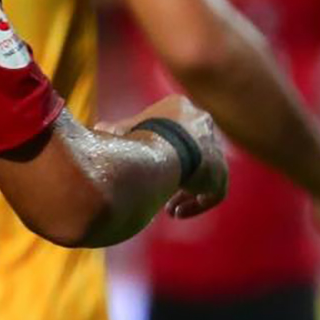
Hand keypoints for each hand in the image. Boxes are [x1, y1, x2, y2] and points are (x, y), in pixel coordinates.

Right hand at [98, 94, 227, 218]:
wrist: (163, 150)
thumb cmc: (139, 135)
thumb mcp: (123, 130)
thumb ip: (116, 131)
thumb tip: (98, 131)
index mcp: (181, 108)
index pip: (175, 129)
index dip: (160, 149)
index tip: (148, 164)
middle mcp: (203, 124)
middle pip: (190, 151)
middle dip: (176, 171)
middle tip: (161, 188)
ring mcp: (215, 149)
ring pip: (201, 174)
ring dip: (184, 191)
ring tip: (168, 207)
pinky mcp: (221, 174)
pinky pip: (210, 194)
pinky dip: (194, 204)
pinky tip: (176, 212)